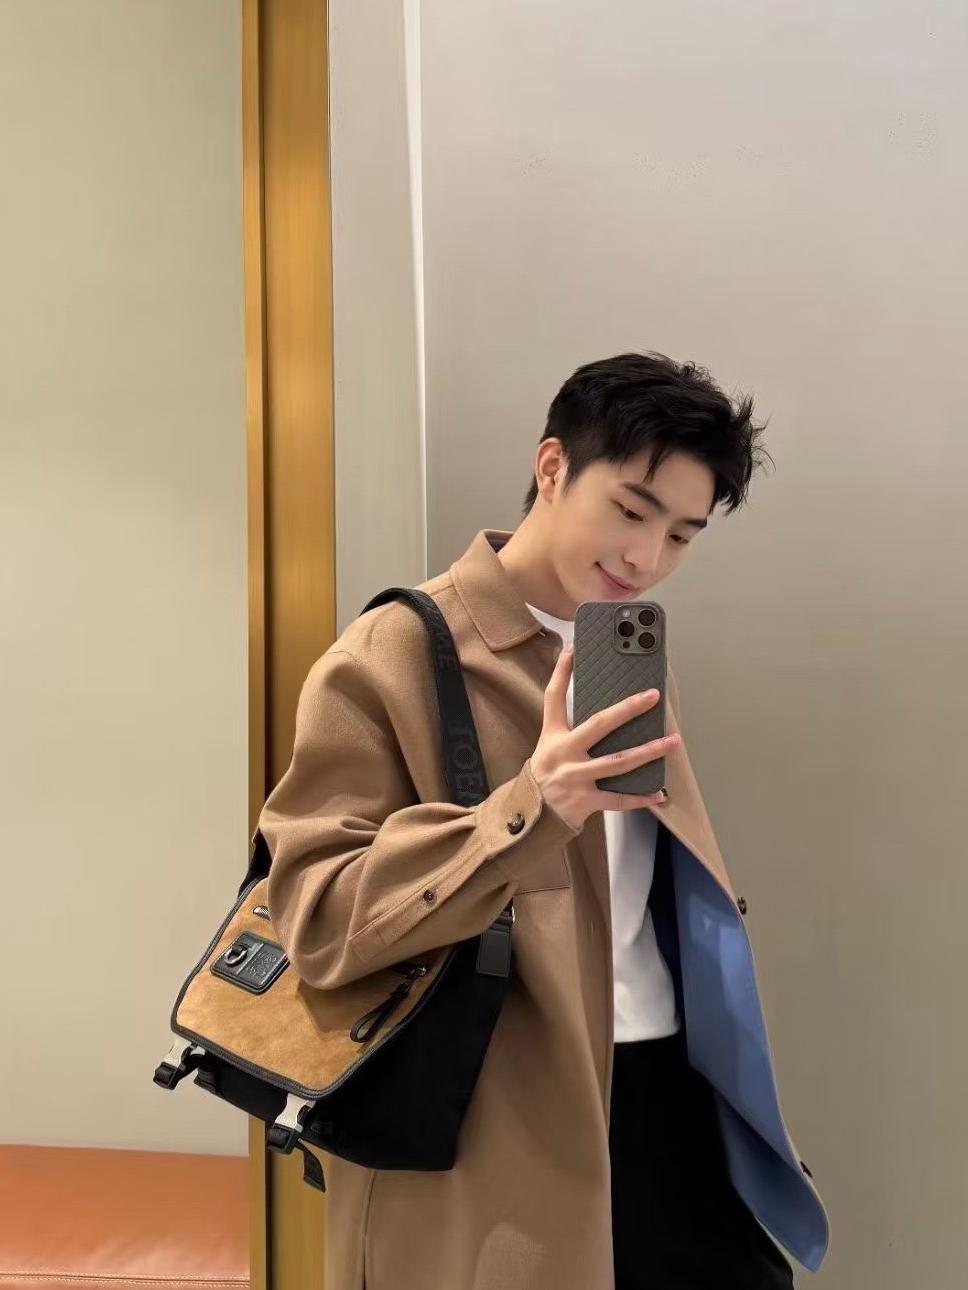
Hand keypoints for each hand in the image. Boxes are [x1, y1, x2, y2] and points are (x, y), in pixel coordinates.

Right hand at [529, 644, 677, 831]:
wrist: (530, 815)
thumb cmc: (546, 775)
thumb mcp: (548, 746)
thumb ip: (568, 728)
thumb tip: (604, 711)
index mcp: (552, 736)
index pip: (554, 697)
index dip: (562, 673)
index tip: (573, 650)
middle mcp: (564, 753)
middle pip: (599, 725)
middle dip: (628, 709)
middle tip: (652, 696)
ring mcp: (575, 778)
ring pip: (618, 762)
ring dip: (649, 751)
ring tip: (672, 741)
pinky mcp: (585, 801)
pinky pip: (619, 800)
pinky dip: (641, 797)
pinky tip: (660, 793)